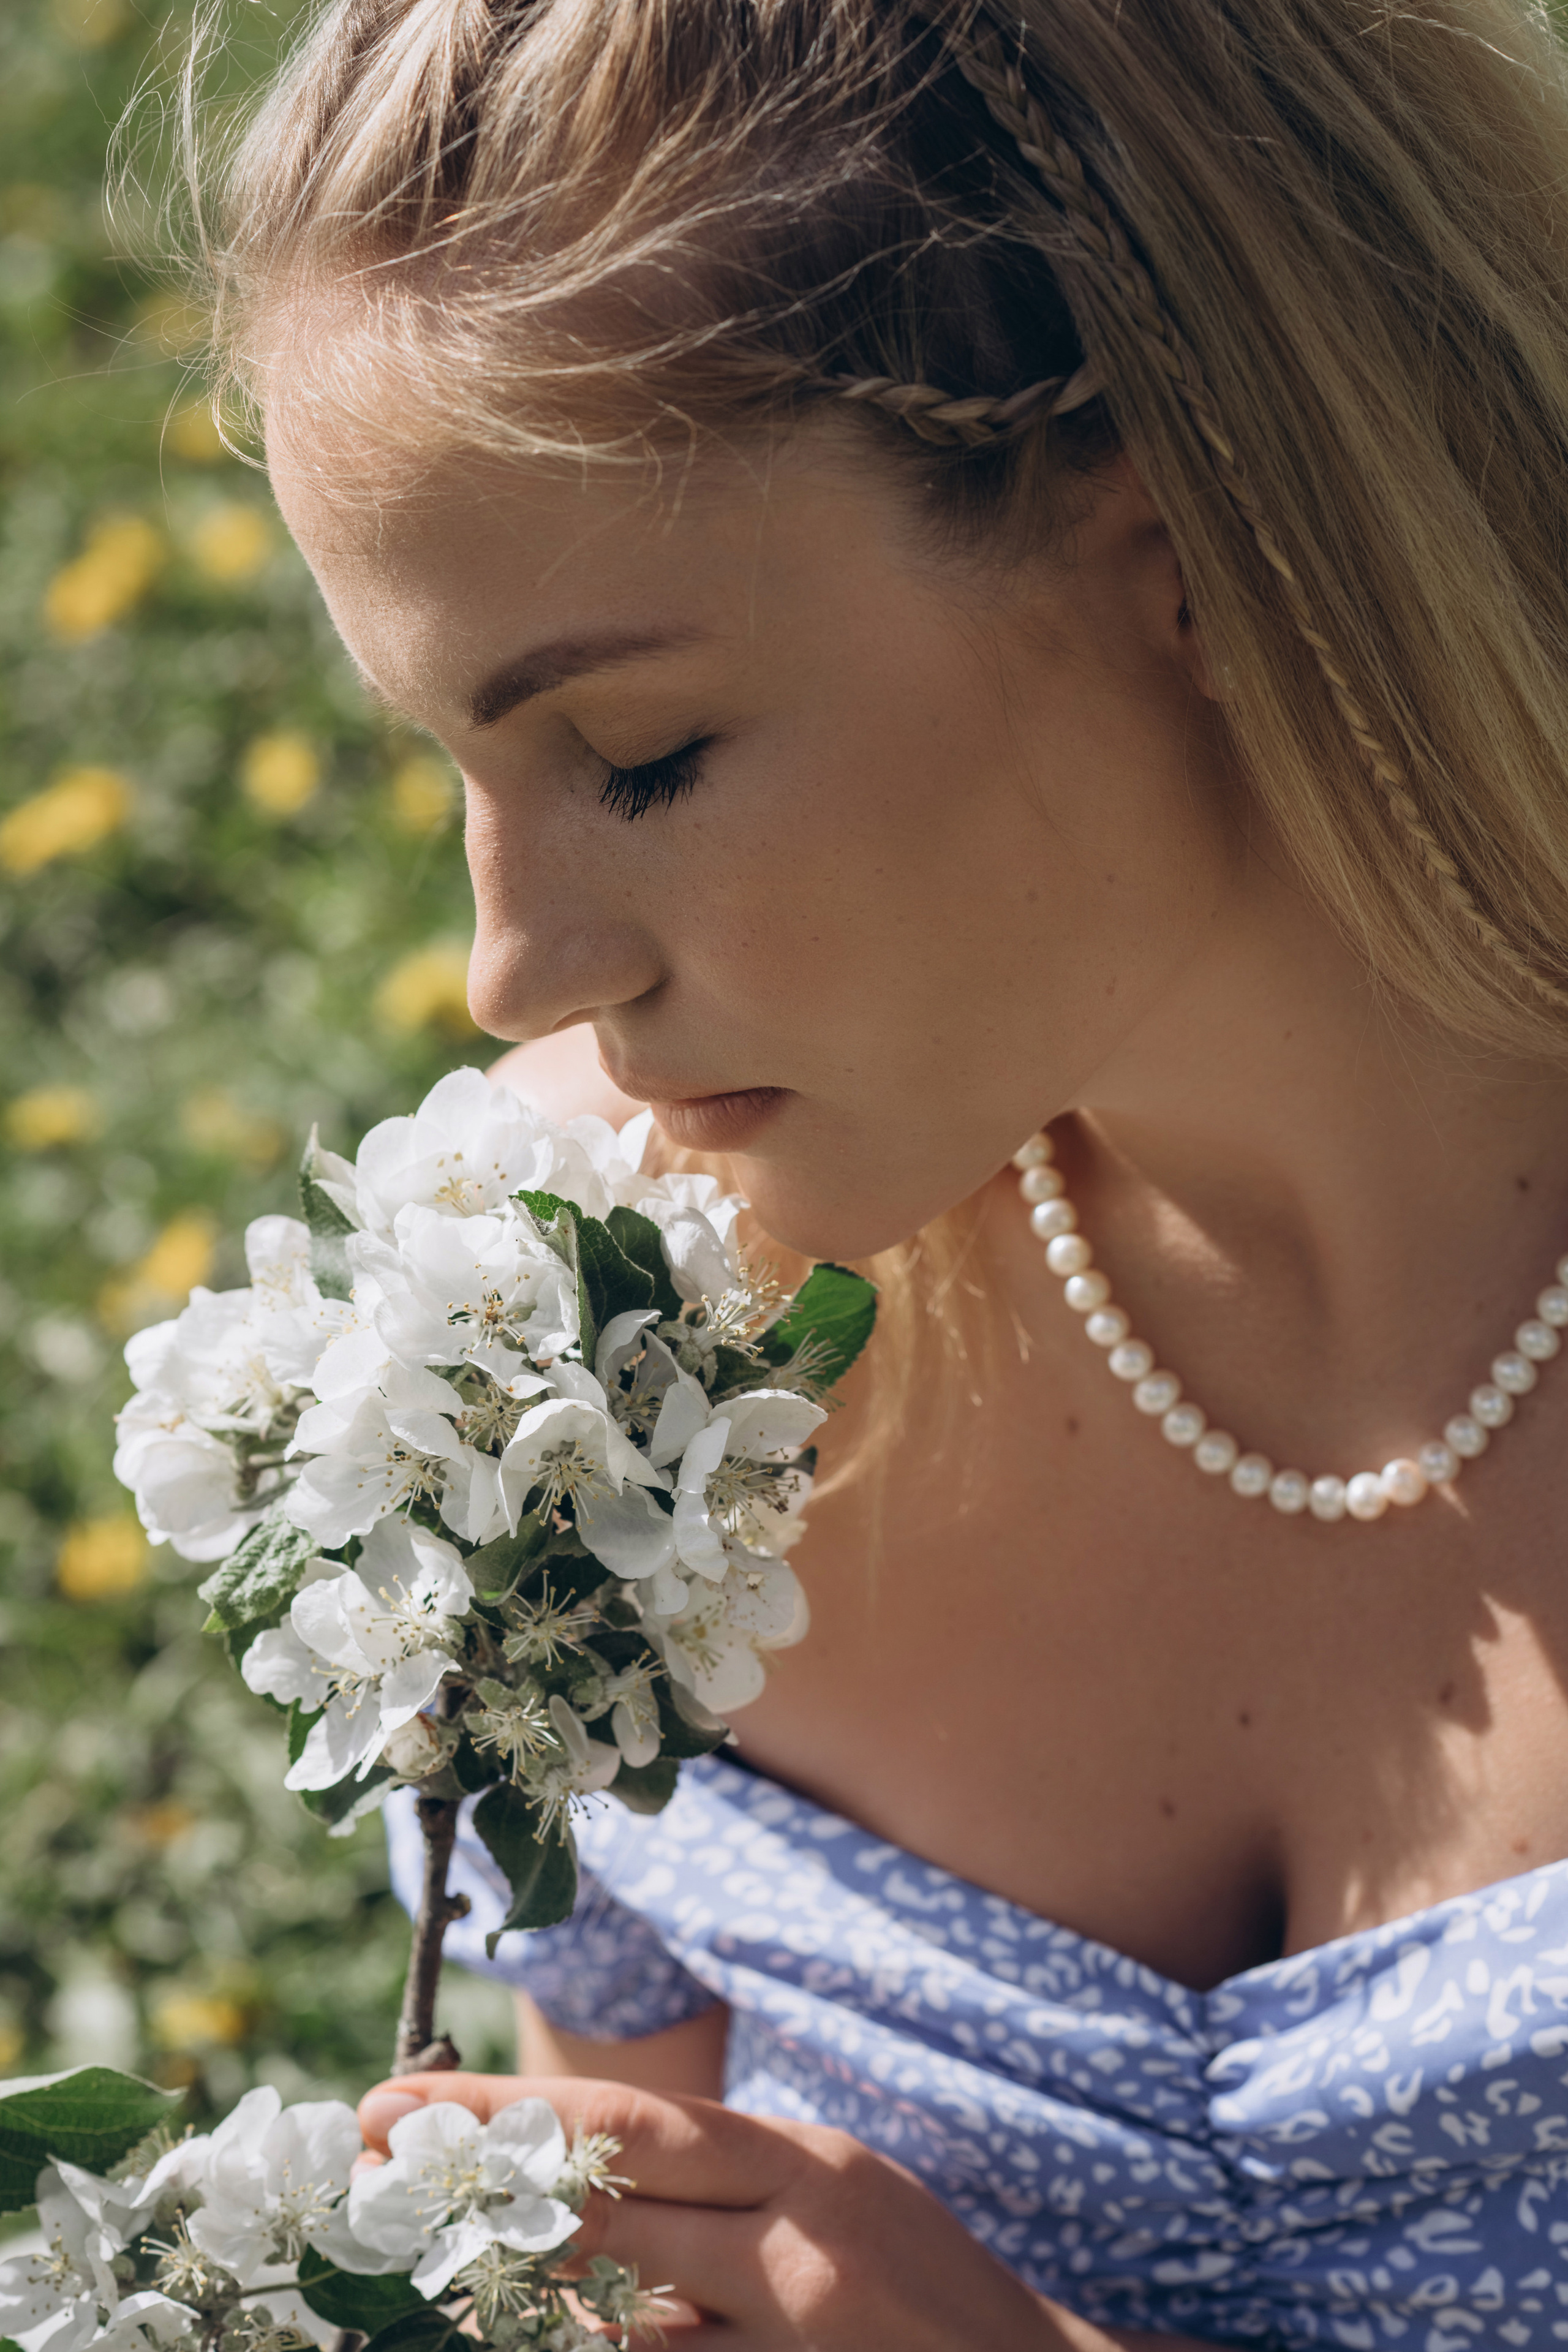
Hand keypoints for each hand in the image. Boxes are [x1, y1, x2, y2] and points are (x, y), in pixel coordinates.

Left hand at [357, 2071, 1072, 2348]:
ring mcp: (796, 2343)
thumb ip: (712, 2182)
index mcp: (800, 2163)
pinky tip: (524, 2345)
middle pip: (600, 2218)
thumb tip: (559, 2176)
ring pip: (611, 2328)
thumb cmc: (915, 2280)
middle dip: (472, 2201)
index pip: (626, 2122)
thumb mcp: (827, 2189)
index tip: (394, 2100)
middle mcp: (796, 2246)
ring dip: (507, 2309)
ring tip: (414, 2285)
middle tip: (368, 2186)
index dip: (502, 2112)